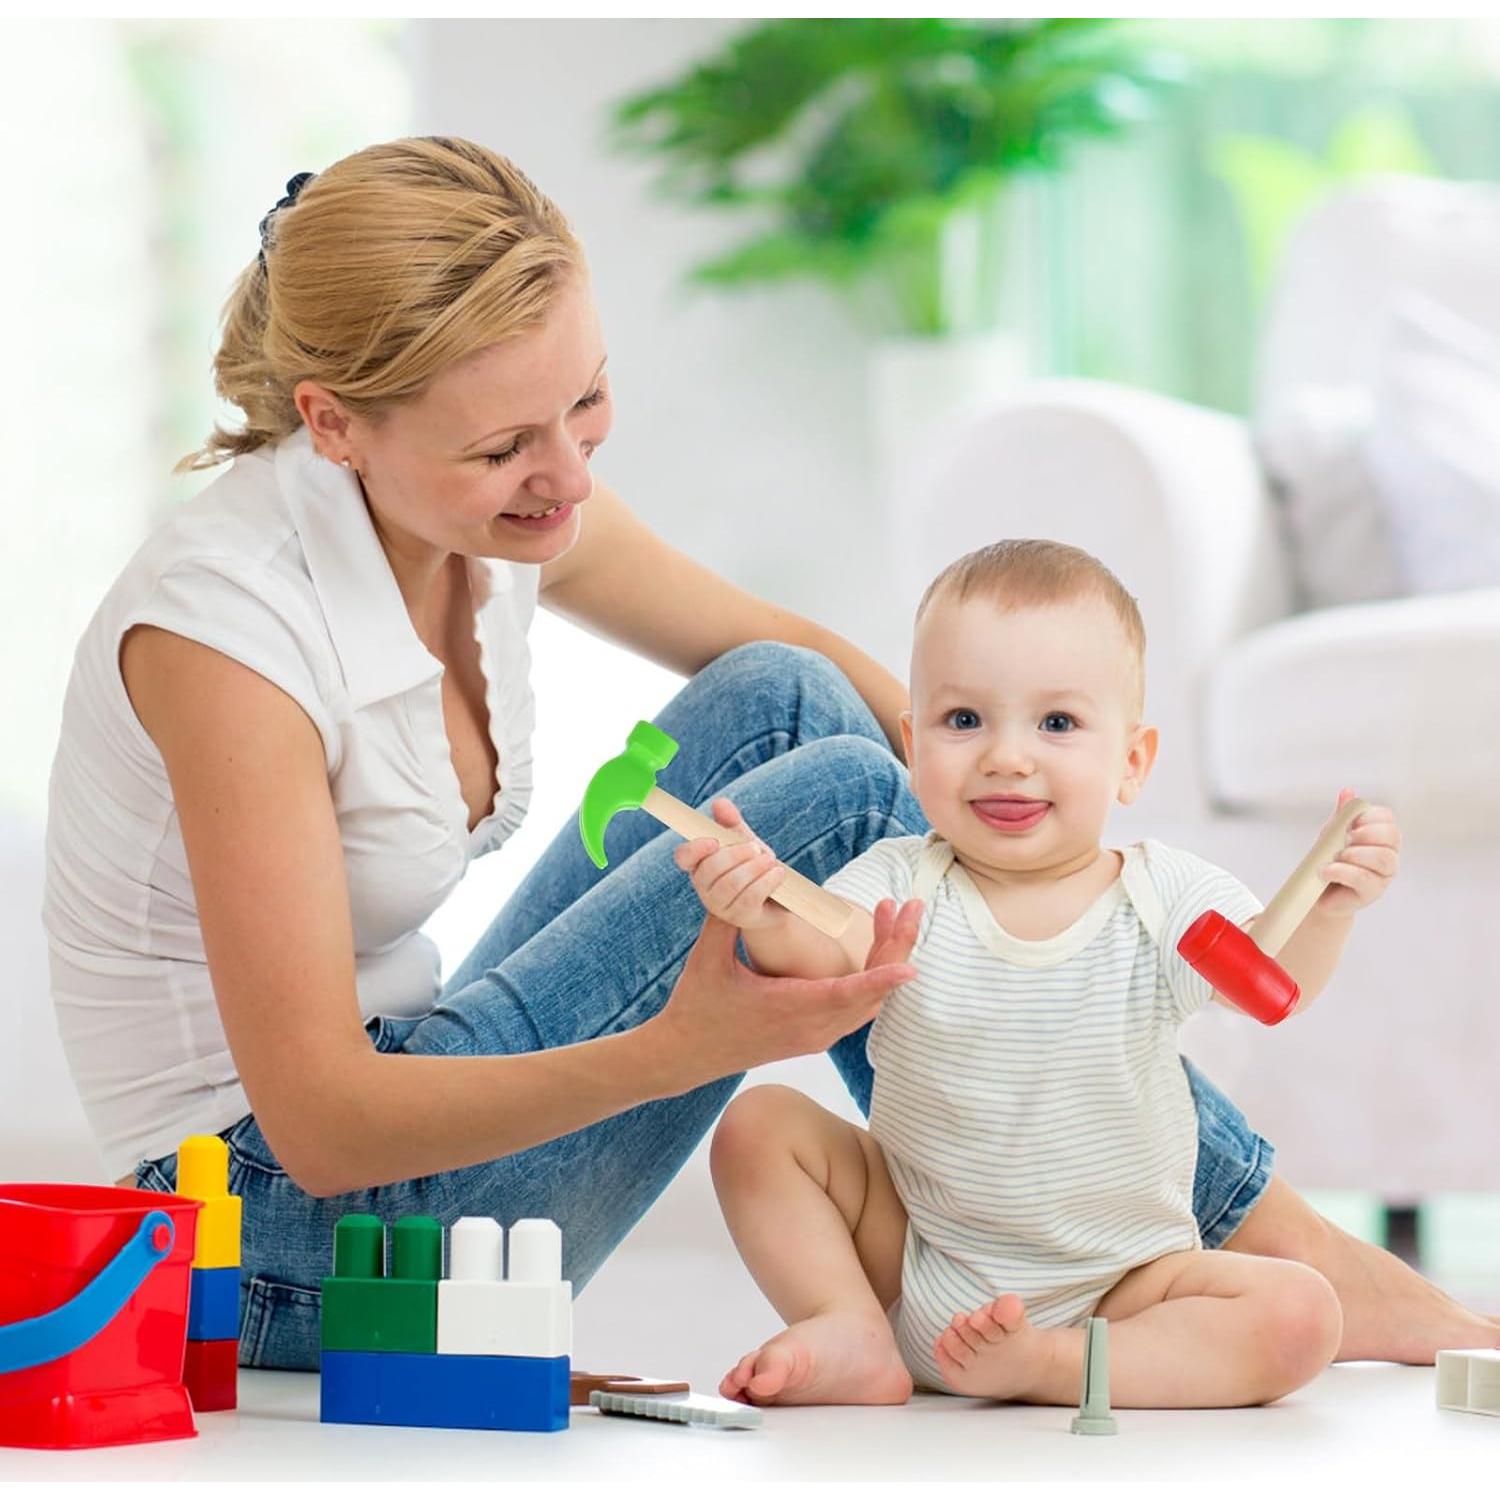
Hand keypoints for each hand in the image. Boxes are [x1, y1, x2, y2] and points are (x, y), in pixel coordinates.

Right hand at [651, 898, 921, 1084]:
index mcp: (786, 1009)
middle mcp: (809, 1029)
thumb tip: (745, 874)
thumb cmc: (695, 1006)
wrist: (685, 1055)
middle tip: (910, 906)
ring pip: (869, 1004)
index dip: (878, 980)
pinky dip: (874, 980)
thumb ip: (729, 915)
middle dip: (896, 948)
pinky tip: (876, 947)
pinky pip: (857, 1011)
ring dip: (887, 960)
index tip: (910, 967)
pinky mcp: (813, 1038)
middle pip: (870, 996)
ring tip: (893, 914)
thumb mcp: (708, 957)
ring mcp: (814, 1037)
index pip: (843, 995)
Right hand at [672, 796, 785, 930]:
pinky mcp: (740, 917)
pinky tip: (778, 873)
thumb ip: (732, 823)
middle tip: (757, 848)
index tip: (714, 841)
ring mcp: (720, 905)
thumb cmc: (755, 866)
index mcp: (700, 864)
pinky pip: (749, 898)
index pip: (683, 857)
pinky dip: (766, 882)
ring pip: (730, 884)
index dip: (695, 848)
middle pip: (710, 869)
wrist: (779, 899)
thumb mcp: (745, 841)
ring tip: (771, 861)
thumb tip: (720, 802)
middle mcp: (704, 887)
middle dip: (736, 855)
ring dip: (754, 868)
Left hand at [1315, 788, 1400, 915]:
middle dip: (1365, 833)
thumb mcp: (1333, 833)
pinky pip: (1364, 878)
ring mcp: (1384, 874)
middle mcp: (1389, 854)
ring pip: (1382, 857)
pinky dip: (1342, 871)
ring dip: (1354, 853)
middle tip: (1344, 838)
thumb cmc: (1329, 860)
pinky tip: (1326, 870)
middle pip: (1391, 835)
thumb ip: (1343, 814)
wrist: (1316, 892)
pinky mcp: (1373, 892)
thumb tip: (1347, 791)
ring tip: (1334, 857)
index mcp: (1381, 836)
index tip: (1350, 823)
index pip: (1387, 818)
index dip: (1369, 816)